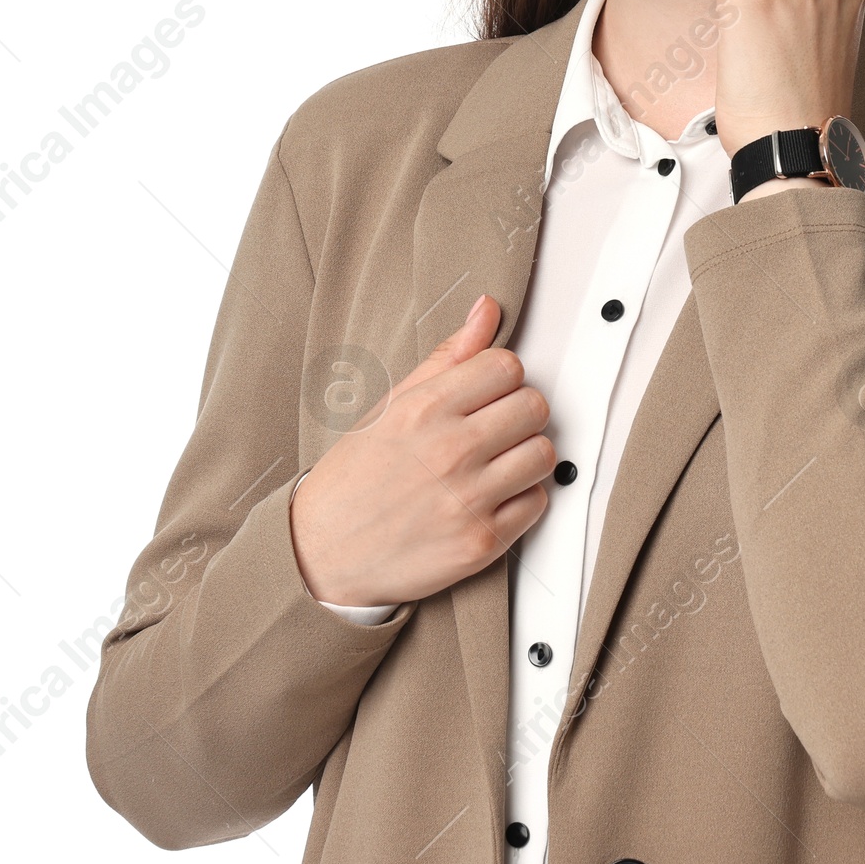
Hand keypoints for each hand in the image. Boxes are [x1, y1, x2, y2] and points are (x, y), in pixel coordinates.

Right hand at [289, 296, 554, 606]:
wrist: (321, 552)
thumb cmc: (353, 478)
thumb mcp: (391, 405)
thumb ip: (447, 357)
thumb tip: (486, 311)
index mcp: (426, 410)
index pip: (507, 366)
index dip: (501, 377)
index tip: (488, 392)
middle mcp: (450, 452)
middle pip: (534, 406)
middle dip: (518, 412)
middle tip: (496, 426)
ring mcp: (468, 500)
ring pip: (544, 454)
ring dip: (526, 455)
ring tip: (497, 461)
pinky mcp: (481, 543)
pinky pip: (537, 504)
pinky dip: (522, 499)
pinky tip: (493, 496)